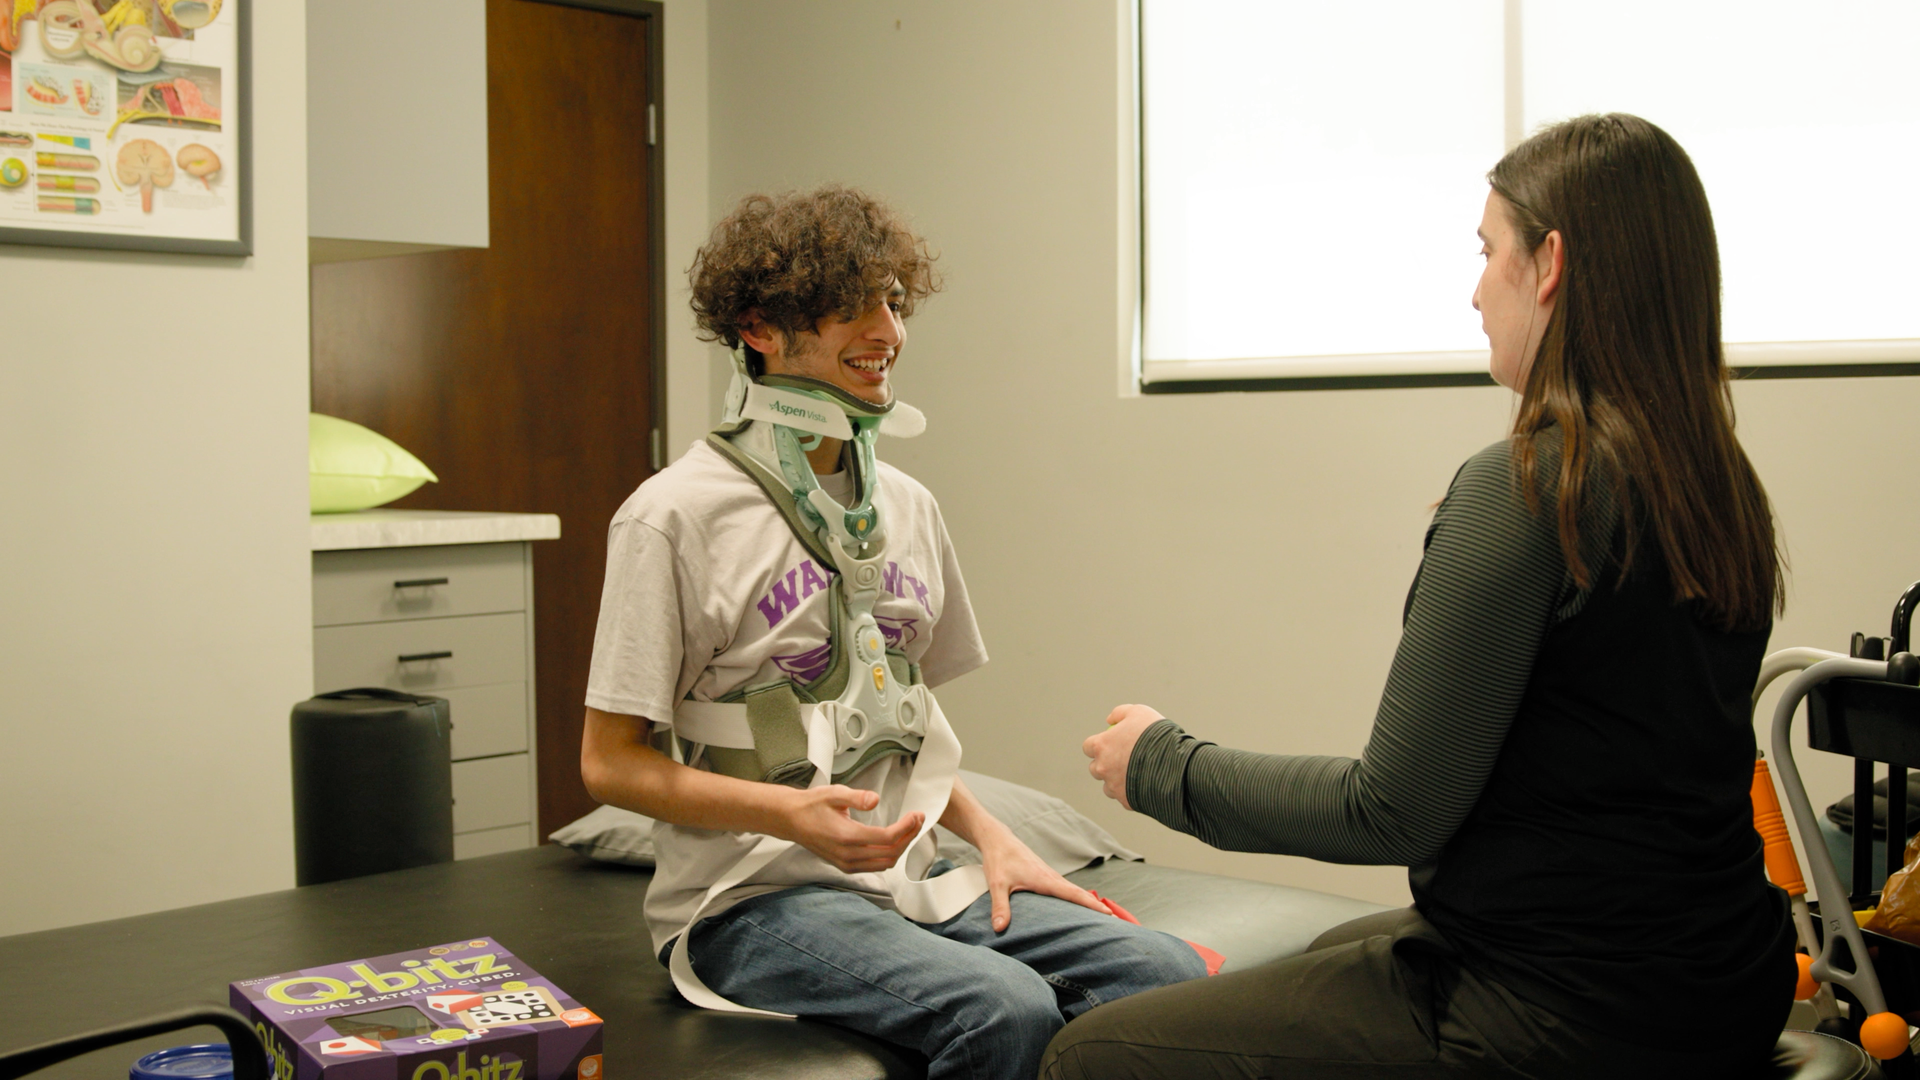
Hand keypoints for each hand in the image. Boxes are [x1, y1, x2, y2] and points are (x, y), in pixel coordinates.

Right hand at [774, 785, 922, 872]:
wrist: (791, 820)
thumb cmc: (812, 805)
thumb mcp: (834, 793)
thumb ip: (857, 797)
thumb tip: (875, 800)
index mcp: (846, 836)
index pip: (887, 838)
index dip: (906, 828)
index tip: (916, 815)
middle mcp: (848, 855)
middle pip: (890, 853)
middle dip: (909, 836)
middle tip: (918, 820)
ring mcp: (846, 864)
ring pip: (885, 863)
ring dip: (901, 847)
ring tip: (909, 829)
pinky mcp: (846, 866)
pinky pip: (875, 866)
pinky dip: (889, 855)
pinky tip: (894, 840)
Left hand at [976, 829, 1109, 931]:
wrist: (998, 839)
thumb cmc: (999, 860)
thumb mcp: (997, 884)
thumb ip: (1000, 906)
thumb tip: (999, 928)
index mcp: (1045, 879)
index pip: (1073, 894)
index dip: (1091, 904)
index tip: (1108, 913)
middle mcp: (1051, 877)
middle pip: (1079, 894)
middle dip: (1096, 906)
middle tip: (1115, 921)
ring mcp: (1049, 876)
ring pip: (1073, 891)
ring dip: (1087, 902)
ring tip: (1102, 917)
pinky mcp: (1045, 876)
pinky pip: (1065, 889)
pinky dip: (1076, 897)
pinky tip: (1077, 907)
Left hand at [1082, 703, 1164, 809]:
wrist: (1176, 763)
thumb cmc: (1157, 734)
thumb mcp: (1139, 712)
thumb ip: (1120, 713)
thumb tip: (1109, 720)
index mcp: (1101, 746)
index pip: (1088, 747)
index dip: (1099, 745)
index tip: (1110, 744)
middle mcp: (1103, 768)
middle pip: (1095, 768)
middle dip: (1105, 764)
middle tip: (1122, 760)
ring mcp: (1114, 787)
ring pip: (1109, 786)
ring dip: (1117, 780)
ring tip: (1137, 774)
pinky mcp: (1127, 801)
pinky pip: (1125, 798)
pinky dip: (1133, 792)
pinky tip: (1147, 784)